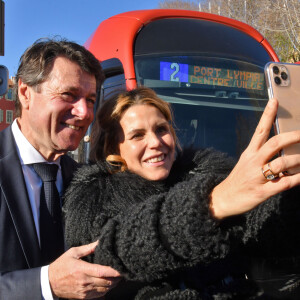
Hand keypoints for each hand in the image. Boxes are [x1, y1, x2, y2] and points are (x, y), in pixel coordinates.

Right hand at [49, 241, 120, 298]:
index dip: (114, 271)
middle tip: (123, 272)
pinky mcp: (83, 297)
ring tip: (118, 278)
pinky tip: (109, 285)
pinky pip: (98, 296)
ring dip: (113, 285)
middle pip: (106, 282)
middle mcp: (84, 282)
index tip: (122, 268)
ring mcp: (84, 291)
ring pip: (104, 290)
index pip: (102, 271)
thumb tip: (99, 241)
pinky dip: (106, 291)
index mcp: (82, 269)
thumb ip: (88, 248)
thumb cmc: (61, 265)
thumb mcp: (73, 253)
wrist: (49, 283)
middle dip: (117, 278)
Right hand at [211, 98, 299, 218]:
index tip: (275, 101)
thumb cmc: (238, 180)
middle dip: (293, 137)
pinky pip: (285, 183)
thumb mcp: (246, 164)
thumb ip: (262, 157)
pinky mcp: (262, 192)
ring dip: (298, 161)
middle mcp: (253, 162)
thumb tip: (283, 152)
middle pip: (274, 144)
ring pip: (281, 164)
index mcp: (249, 153)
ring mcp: (258, 177)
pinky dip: (298, 178)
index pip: (259, 131)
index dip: (267, 115)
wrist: (223, 199)